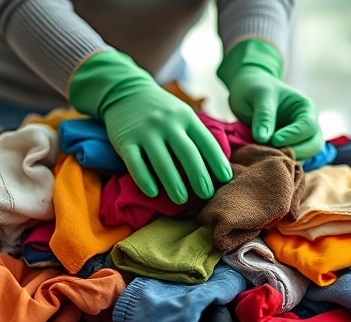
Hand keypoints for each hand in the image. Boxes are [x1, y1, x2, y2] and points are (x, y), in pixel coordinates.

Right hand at [69, 51, 231, 203]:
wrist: (124, 91)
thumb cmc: (161, 110)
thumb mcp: (182, 113)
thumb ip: (197, 134)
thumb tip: (219, 163)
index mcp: (186, 117)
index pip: (206, 142)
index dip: (218, 161)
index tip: (226, 179)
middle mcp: (167, 123)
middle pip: (187, 153)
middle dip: (199, 176)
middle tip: (207, 195)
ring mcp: (146, 132)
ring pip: (162, 161)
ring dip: (173, 183)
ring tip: (181, 200)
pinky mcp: (125, 141)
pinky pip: (136, 164)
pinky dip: (144, 179)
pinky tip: (153, 192)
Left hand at [218, 39, 323, 159]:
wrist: (247, 91)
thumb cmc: (255, 88)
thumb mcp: (259, 96)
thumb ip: (263, 116)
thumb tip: (264, 138)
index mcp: (305, 108)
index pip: (308, 127)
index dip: (292, 136)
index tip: (272, 140)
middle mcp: (307, 125)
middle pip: (314, 145)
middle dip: (295, 151)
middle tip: (271, 151)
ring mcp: (299, 138)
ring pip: (305, 156)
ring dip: (287, 158)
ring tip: (266, 154)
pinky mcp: (288, 147)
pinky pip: (290, 159)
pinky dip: (280, 161)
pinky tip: (265, 158)